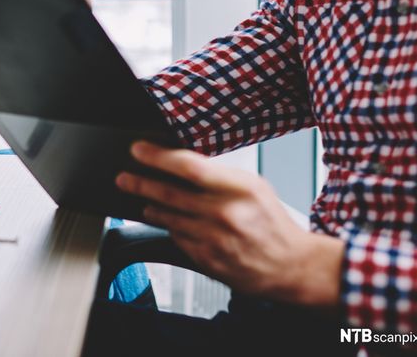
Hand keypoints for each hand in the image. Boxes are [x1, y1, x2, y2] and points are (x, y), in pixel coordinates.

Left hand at [116, 141, 342, 307]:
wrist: (291, 266)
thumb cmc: (272, 223)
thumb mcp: (254, 187)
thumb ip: (220, 175)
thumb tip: (181, 162)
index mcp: (240, 188)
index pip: (189, 166)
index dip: (158, 156)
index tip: (138, 150)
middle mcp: (225, 213)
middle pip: (170, 193)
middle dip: (140, 183)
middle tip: (124, 177)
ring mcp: (214, 240)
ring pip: (168, 217)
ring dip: (150, 206)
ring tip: (142, 199)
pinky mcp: (207, 261)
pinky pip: (177, 238)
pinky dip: (170, 228)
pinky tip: (167, 221)